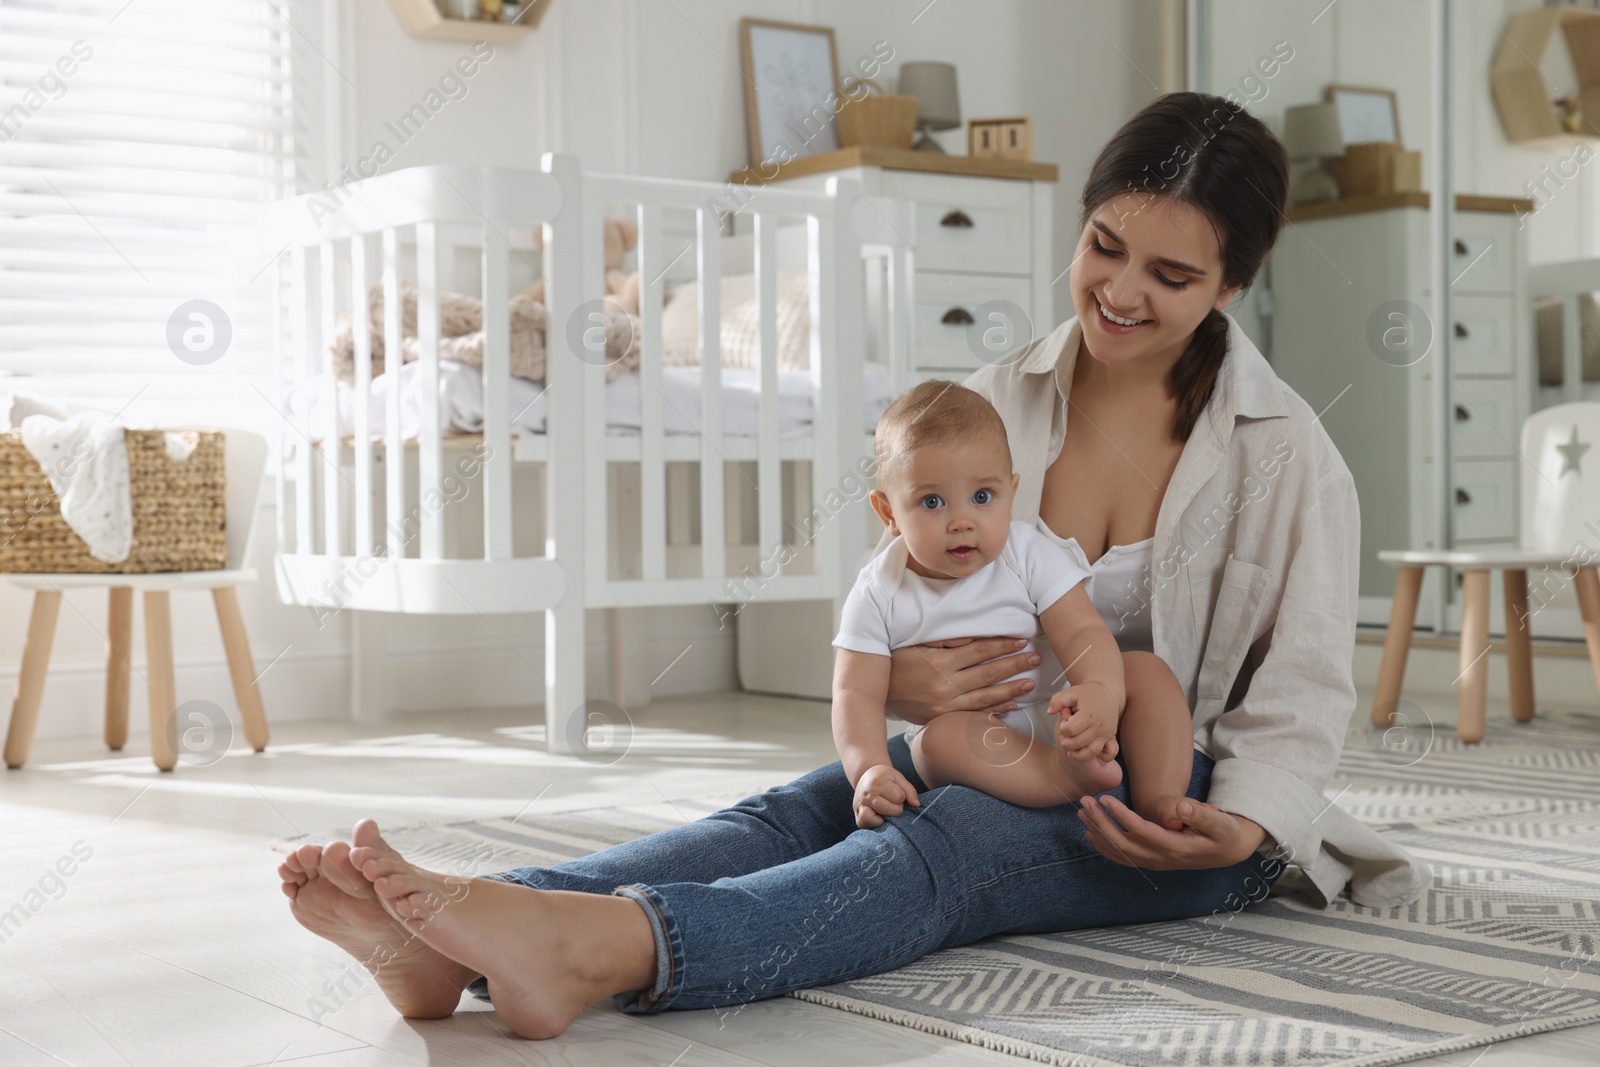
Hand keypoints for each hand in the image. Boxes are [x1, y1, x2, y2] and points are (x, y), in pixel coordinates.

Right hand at [852, 764, 921, 828]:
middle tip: (893, 804)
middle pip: (887, 810)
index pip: (898, 797)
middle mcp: (866, 795)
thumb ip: (909, 790)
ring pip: (873, 820)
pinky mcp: (857, 816)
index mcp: (877, 783)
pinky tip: (879, 817)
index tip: (898, 794)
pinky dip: (874, 824)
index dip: (902, 797)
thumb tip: (916, 805)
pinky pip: (865, 825)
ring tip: (886, 812)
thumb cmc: (884, 778)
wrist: (865, 776)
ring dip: (884, 819)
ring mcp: (860, 806)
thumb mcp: (898, 778)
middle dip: (896, 809)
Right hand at [886, 637, 1041, 725]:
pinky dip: (994, 711)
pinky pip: (974, 715)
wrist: (875, 692)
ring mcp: (945, 705)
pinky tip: (1011, 706)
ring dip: (1011, 690)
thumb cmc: (896, 663)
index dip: (1003, 645)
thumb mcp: (915, 644)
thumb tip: (972, 638)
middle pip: (988, 673)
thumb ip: (944, 640)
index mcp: (940, 662)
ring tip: (1029, 683)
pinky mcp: (943, 718)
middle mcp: (945, 685)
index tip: (1021, 640)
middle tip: (1035, 658)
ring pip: (986, 697)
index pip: (980, 651)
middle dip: (1014, 665)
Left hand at [1048, 683, 1121, 761]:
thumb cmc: (1087, 694)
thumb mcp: (1070, 692)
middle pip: (1079, 743)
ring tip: (1071, 750)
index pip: (1071, 730)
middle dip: (1066, 742)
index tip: (1065, 723)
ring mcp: (1106, 733)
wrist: (1106, 692)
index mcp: (1087, 714)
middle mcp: (1098, 726)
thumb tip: (1049, 712)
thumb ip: (1057, 701)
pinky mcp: (1111, 737)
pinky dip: (1102, 757)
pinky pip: (1110, 753)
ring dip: (1078, 754)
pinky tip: (1090, 751)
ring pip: (1092, 752)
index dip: (1063, 728)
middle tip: (1065, 736)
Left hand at [1077, 795, 1268, 869]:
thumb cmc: (1224, 833)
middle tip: (1084, 802)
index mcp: (1176, 847)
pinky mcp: (1152, 861)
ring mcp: (1155, 862)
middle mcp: (1161, 858)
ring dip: (1098, 833)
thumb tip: (1182, 807)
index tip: (1104, 799)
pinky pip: (1123, 857)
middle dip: (1101, 823)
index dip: (1121, 816)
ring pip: (1119, 852)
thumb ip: (1202, 814)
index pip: (1141, 832)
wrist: (1228, 851)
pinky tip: (1090, 833)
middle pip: (1123, 844)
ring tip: (1082, 813)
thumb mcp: (1221, 823)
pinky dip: (1104, 846)